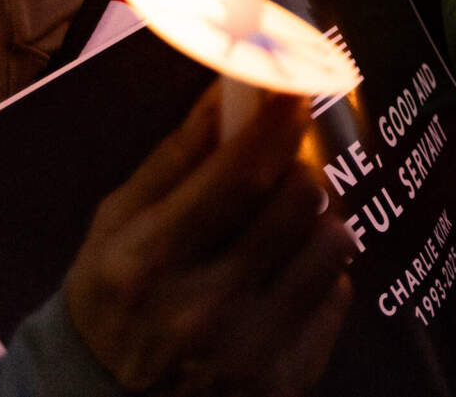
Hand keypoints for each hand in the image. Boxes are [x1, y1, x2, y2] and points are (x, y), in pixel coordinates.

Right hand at [65, 86, 352, 395]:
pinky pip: (339, 293)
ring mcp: (250, 353)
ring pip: (334, 241)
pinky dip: (320, 276)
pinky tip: (281, 285)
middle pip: (299, 199)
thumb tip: (228, 88)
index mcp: (149, 263)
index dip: (277, 124)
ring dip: (316, 222)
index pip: (239, 177)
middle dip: (297, 169)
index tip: (297, 90)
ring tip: (283, 231)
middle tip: (280, 174)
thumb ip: (176, 157)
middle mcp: (202, 312)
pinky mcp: (288, 379)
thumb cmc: (115, 297)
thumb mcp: (118, 226)